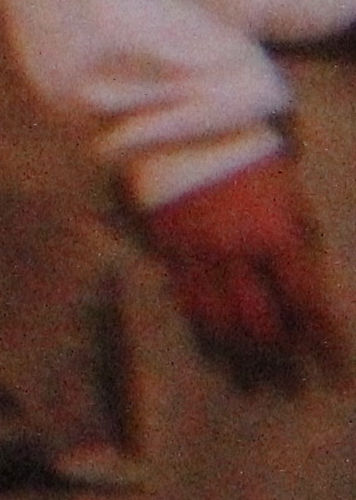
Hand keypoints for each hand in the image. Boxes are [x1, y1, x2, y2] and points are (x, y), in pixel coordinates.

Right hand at [142, 152, 347, 389]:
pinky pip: (185, 298)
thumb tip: (301, 286)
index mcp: (278, 237)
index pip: (306, 304)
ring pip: (217, 319)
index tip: (331, 370)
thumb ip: (296, 239)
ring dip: (236, 351)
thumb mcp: (289, 193)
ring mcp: (198, 253)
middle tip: (285, 378)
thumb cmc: (250, 153)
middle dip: (276, 355)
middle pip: (259, 321)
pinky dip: (201, 326)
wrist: (182, 121)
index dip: (320, 340)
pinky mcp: (168, 247)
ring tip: (247, 374)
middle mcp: (238, 253)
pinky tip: (211, 343)